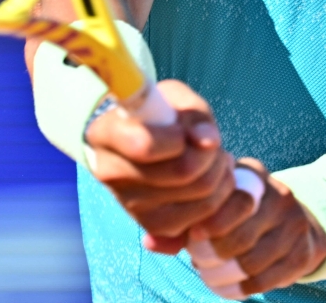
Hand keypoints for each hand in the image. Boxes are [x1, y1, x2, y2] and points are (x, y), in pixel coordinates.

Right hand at [85, 80, 236, 241]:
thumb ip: (194, 114)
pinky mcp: (150, 225)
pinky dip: (217, 200)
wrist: (144, 140)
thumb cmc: (159, 114)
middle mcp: (110, 173)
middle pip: (183, 172)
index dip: (178, 139)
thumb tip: (208, 141)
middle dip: (211, 155)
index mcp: (105, 133)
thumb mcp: (174, 99)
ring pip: (200, 199)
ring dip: (220, 176)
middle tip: (212, 144)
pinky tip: (208, 181)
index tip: (183, 130)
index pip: (144, 145)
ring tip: (214, 159)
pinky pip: (200, 221)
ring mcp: (129, 204)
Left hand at [190, 159, 325, 297]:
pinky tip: (224, 287)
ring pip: (251, 262)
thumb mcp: (220, 200)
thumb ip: (190, 216)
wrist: (291, 222)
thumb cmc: (240, 211)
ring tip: (208, 276)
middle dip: (212, 255)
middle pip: (241, 236)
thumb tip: (153, 241)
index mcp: (255, 176)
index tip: (193, 235)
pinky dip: (240, 289)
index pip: (233, 200)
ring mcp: (294, 226)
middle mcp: (280, 196)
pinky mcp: (303, 254)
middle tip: (197, 262)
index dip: (211, 223)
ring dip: (223, 275)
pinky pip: (266, 280)